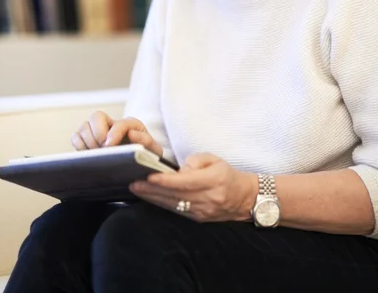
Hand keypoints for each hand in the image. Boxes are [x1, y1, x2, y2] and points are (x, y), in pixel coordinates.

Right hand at [71, 112, 162, 156]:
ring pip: (84, 126)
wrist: (139, 164)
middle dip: (97, 133)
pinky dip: (78, 145)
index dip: (114, 133)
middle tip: (102, 149)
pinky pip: (76, 137)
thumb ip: (147, 142)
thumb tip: (131, 134)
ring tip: (96, 155)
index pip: (119, 123)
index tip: (109, 146)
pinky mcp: (87, 141)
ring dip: (87, 141)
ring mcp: (98, 131)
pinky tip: (88, 156)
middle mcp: (112, 124)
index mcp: (130, 124)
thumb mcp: (153, 151)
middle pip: (96, 116)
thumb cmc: (146, 156)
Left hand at [129, 153, 257, 221]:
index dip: (165, 181)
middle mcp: (208, 198)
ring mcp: (203, 211)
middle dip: (152, 190)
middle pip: (175, 195)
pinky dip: (162, 204)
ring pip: (174, 205)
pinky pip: (177, 211)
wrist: (245, 198)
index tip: (148, 177)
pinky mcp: (199, 219)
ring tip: (136, 190)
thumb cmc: (227, 174)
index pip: (185, 182)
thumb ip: (196, 161)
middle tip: (133, 184)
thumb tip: (179, 170)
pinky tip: (150, 199)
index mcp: (213, 180)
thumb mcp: (215, 159)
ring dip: (153, 198)